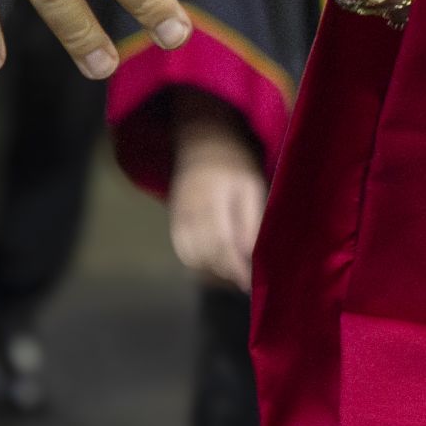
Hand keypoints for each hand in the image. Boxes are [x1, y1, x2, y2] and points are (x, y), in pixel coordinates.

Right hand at [167, 104, 267, 290]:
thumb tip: (250, 254)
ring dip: (213, 272)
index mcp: (213, 198)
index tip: (250, 283)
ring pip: (192, 258)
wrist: (202, 143)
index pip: (221, 242)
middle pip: (205, 255)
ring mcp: (178, 217)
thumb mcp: (252, 186)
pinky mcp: (173, 222)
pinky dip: (199, 264)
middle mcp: (191, 210)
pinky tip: (215, 264)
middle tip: (246, 280)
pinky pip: (183, 252)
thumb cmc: (235, 164)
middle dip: (226, 273)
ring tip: (233, 271)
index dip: (235, 267)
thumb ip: (251, 220)